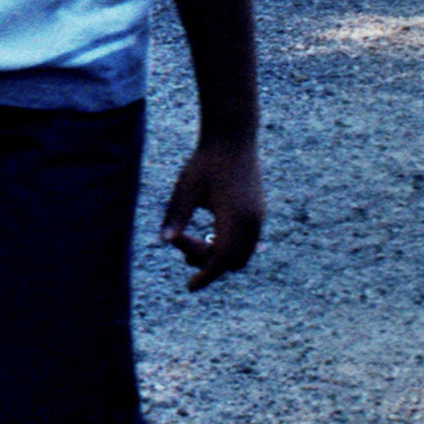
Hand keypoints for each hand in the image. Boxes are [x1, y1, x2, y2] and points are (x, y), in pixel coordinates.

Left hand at [158, 135, 264, 291]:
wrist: (233, 136)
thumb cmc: (206, 160)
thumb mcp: (186, 187)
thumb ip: (176, 215)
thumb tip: (164, 241)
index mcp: (235, 217)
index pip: (221, 259)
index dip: (206, 276)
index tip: (190, 287)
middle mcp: (253, 221)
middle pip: (232, 261)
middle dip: (208, 262)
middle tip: (182, 244)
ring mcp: (259, 216)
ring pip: (242, 253)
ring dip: (219, 254)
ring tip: (192, 241)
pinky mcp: (259, 211)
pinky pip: (247, 241)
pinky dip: (228, 244)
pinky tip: (208, 232)